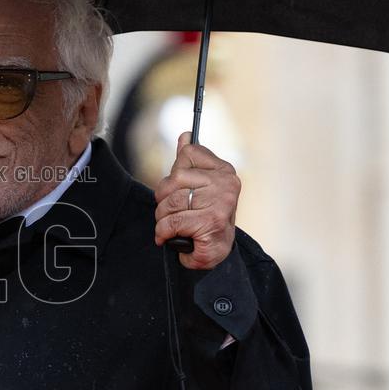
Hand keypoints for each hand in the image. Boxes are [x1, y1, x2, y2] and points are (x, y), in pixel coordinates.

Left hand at [154, 131, 240, 268]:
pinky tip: (170, 237)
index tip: (181, 189)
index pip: (188, 153)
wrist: (218, 253)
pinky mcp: (210, 222)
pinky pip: (171, 221)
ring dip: (163, 218)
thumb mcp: (200, 187)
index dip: (175, 175)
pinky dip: (164, 232)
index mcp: (224, 170)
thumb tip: (184, 136)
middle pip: (173, 179)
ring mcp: (219, 203)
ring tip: (174, 227)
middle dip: (164, 200)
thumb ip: (190, 163)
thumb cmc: (207, 218)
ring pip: (170, 201)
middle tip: (174, 213)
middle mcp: (225, 183)